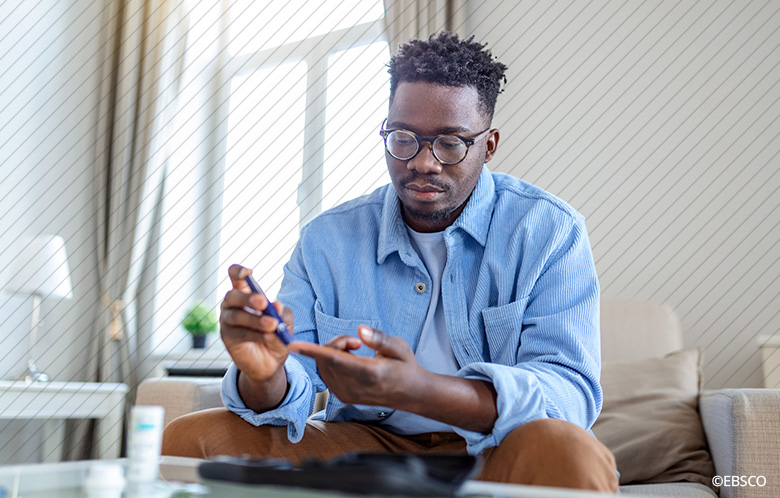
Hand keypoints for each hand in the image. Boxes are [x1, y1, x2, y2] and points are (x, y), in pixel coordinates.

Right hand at [220, 264, 293, 383]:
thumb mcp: (285, 322)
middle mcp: (232, 305)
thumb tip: (277, 305)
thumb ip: (282, 313)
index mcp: (245, 293)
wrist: (271, 362)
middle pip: (232, 295)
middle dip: (248, 298)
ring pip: (237, 316)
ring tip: (272, 324)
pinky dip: (256, 334)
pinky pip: (240, 333)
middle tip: (264, 303)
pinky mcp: (228, 338)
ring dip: (256, 320)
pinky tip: (269, 336)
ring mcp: (227, 321)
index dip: (238, 272)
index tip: (248, 273)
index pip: (235, 276)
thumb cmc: (276, 334)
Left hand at [289, 326, 423, 407]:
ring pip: (323, 366)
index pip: (335, 360)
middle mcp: (354, 387)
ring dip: (332, 352)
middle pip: (327, 358)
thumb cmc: (405, 366)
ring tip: (356, 350)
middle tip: (357, 342)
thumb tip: (360, 330)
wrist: (410, 394)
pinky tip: (349, 360)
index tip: (293, 345)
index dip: (313, 351)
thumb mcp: (400, 348)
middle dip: (336, 343)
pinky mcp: (342, 397)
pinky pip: (326, 373)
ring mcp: (347, 394)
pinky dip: (331, 361)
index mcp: (369, 374)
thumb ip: (380, 339)